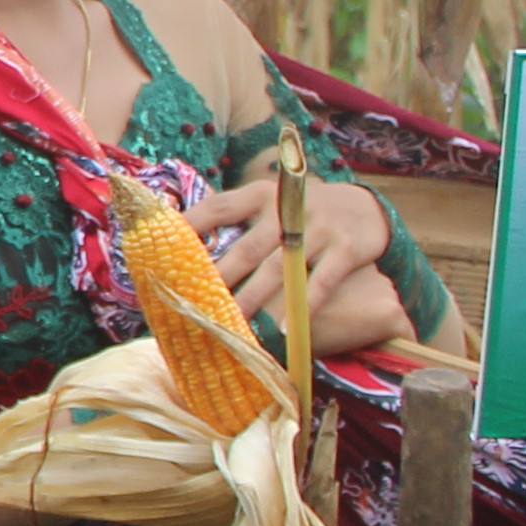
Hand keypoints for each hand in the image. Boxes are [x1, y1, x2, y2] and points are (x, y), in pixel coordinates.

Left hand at [193, 177, 390, 319]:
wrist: (365, 207)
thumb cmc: (300, 213)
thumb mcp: (269, 204)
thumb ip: (234, 220)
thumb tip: (180, 248)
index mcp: (260, 195)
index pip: (218, 208)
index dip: (189, 227)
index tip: (160, 250)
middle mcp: (287, 209)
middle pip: (246, 248)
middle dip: (218, 279)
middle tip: (191, 305)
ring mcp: (318, 229)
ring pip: (279, 269)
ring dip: (253, 298)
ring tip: (231, 323)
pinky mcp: (347, 249)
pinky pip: (321, 282)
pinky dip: (302, 305)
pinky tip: (285, 330)